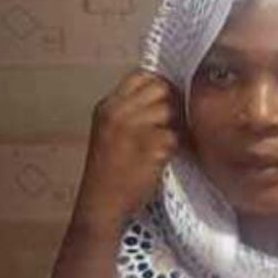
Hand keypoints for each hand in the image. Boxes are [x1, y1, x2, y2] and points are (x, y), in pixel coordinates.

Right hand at [74, 70, 180, 230]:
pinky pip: (175, 136)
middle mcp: (118, 112)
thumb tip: (164, 94)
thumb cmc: (108, 171)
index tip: (165, 99)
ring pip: (170, 110)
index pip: (140, 75)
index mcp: (107, 106)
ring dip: (174, 126)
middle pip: (160, 88)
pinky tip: (164, 158)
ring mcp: (134, 128)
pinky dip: (175, 148)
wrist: (101, 203)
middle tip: (171, 122)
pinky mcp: (151, 147)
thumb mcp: (108, 131)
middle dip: (172, 102)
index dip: (158, 84)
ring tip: (164, 144)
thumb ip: (129, 111)